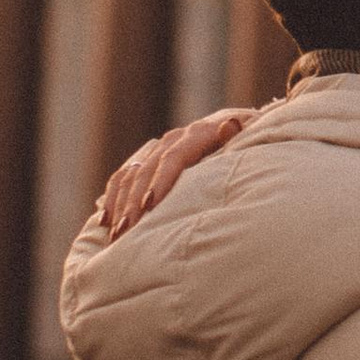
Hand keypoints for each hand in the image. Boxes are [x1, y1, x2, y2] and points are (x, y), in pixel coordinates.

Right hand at [96, 106, 253, 237]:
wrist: (244, 129)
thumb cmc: (253, 146)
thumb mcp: (252, 140)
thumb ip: (238, 137)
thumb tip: (230, 126)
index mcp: (200, 133)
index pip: (174, 157)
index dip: (160, 182)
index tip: (149, 208)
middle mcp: (176, 138)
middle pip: (147, 169)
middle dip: (135, 202)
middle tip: (127, 232)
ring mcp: (161, 147)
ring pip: (131, 174)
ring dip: (121, 204)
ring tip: (116, 234)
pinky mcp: (152, 159)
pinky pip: (124, 177)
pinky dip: (113, 198)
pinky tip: (106, 222)